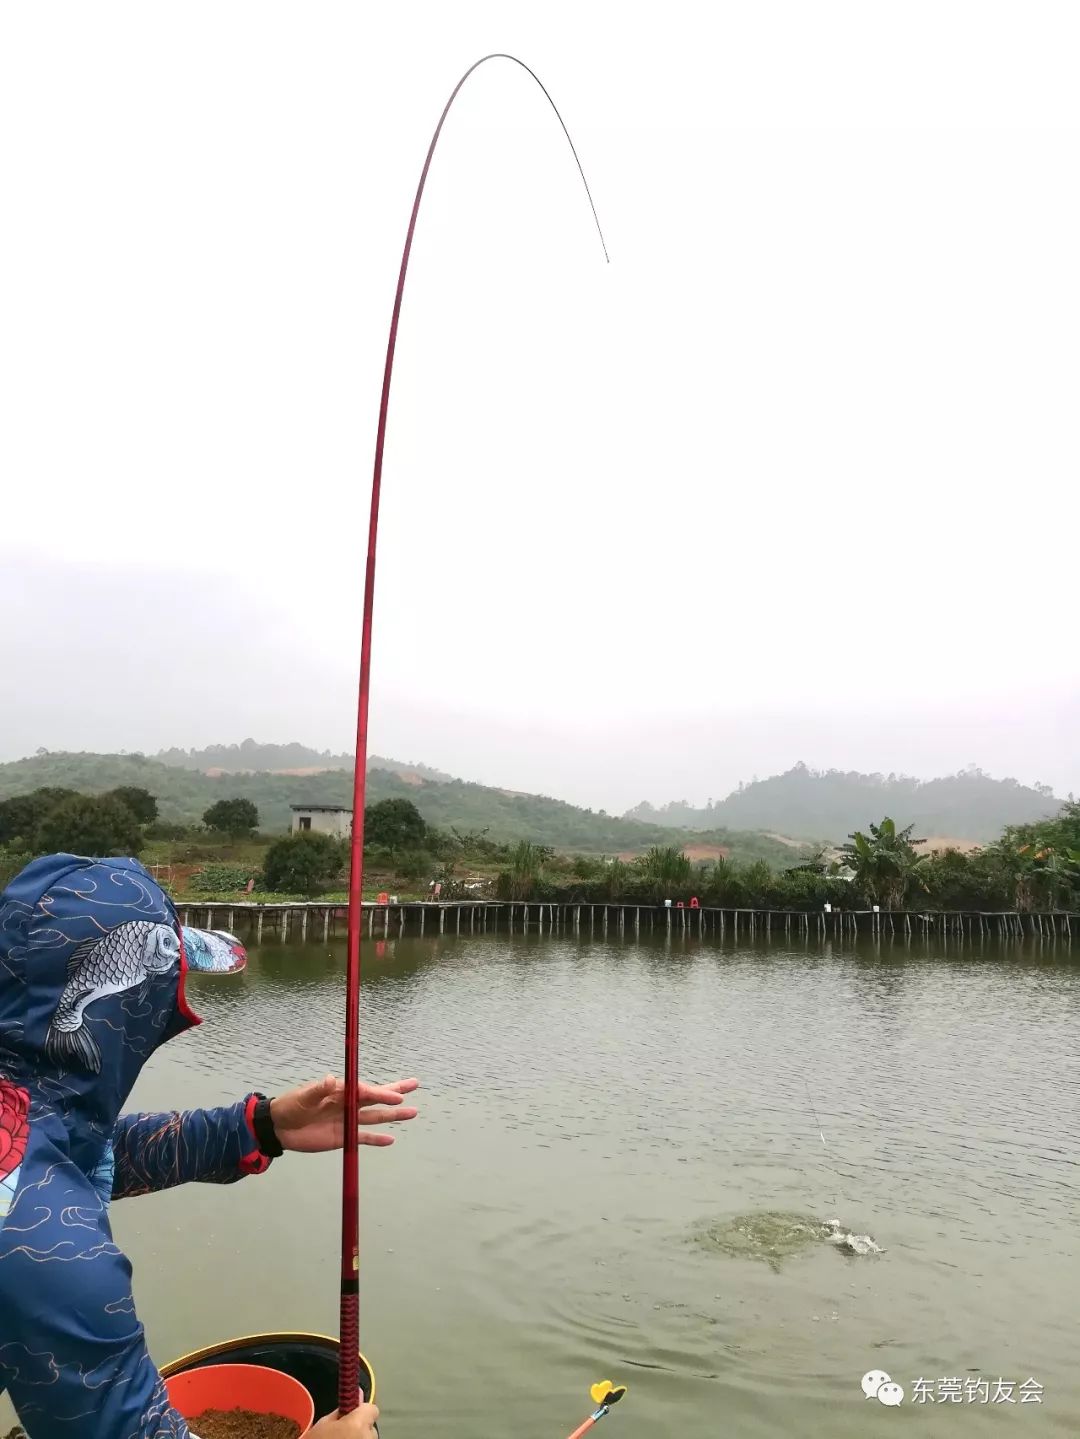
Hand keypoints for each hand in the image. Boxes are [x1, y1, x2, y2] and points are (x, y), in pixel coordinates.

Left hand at [270, 1075, 418, 1152]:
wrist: (279, 1129)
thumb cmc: (290, 1106)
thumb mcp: (302, 1097)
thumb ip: (318, 1090)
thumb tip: (330, 1080)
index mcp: (339, 1091)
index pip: (365, 1091)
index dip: (381, 1094)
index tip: (396, 1097)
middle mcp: (347, 1103)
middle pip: (376, 1098)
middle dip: (395, 1092)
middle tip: (415, 1084)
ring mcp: (346, 1121)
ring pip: (375, 1117)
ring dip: (393, 1116)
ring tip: (413, 1112)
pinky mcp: (342, 1137)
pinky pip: (363, 1137)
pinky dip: (377, 1139)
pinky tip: (391, 1139)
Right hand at [310, 1400, 379, 1435]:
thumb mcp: (323, 1424)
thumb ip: (342, 1410)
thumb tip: (357, 1394)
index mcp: (358, 1424)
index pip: (372, 1409)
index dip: (362, 1411)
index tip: (351, 1416)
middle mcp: (368, 1437)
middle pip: (370, 1428)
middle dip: (360, 1429)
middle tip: (343, 1434)